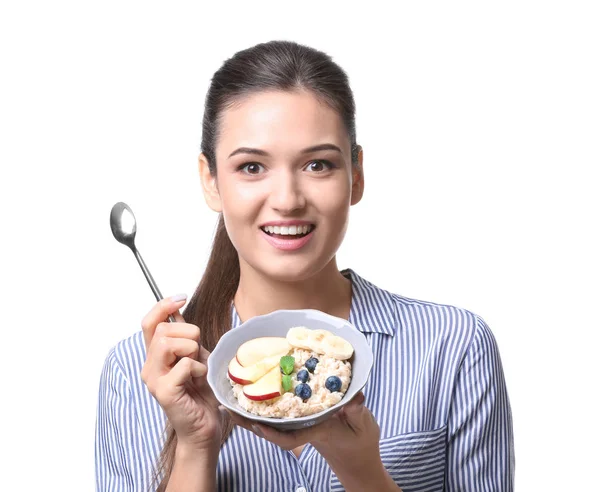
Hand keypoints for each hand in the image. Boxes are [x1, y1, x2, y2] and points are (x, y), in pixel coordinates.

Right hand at [140, 296, 221, 453]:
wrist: (205, 426)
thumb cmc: (202, 392)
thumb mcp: (196, 356)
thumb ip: (185, 337)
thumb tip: (178, 311)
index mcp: (156, 356)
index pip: (149, 322)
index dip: (163, 306)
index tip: (182, 298)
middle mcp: (149, 366)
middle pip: (163, 330)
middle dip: (189, 334)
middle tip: (198, 354)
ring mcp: (154, 380)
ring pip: (168, 343)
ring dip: (192, 350)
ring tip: (198, 366)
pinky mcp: (164, 392)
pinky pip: (184, 365)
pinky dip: (199, 368)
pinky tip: (200, 380)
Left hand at [228, 392, 385, 483]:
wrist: (356, 457)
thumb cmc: (360, 442)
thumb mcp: (365, 427)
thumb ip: (357, 412)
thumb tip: (352, 398)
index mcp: (316, 431)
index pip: (292, 437)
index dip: (275, 434)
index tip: (259, 427)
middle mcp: (303, 428)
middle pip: (272, 428)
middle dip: (250, 420)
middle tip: (228, 407)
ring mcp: (300, 426)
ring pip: (271, 422)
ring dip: (251, 413)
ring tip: (230, 400)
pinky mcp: (299, 422)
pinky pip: (277, 416)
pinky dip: (262, 409)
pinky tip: (250, 397)